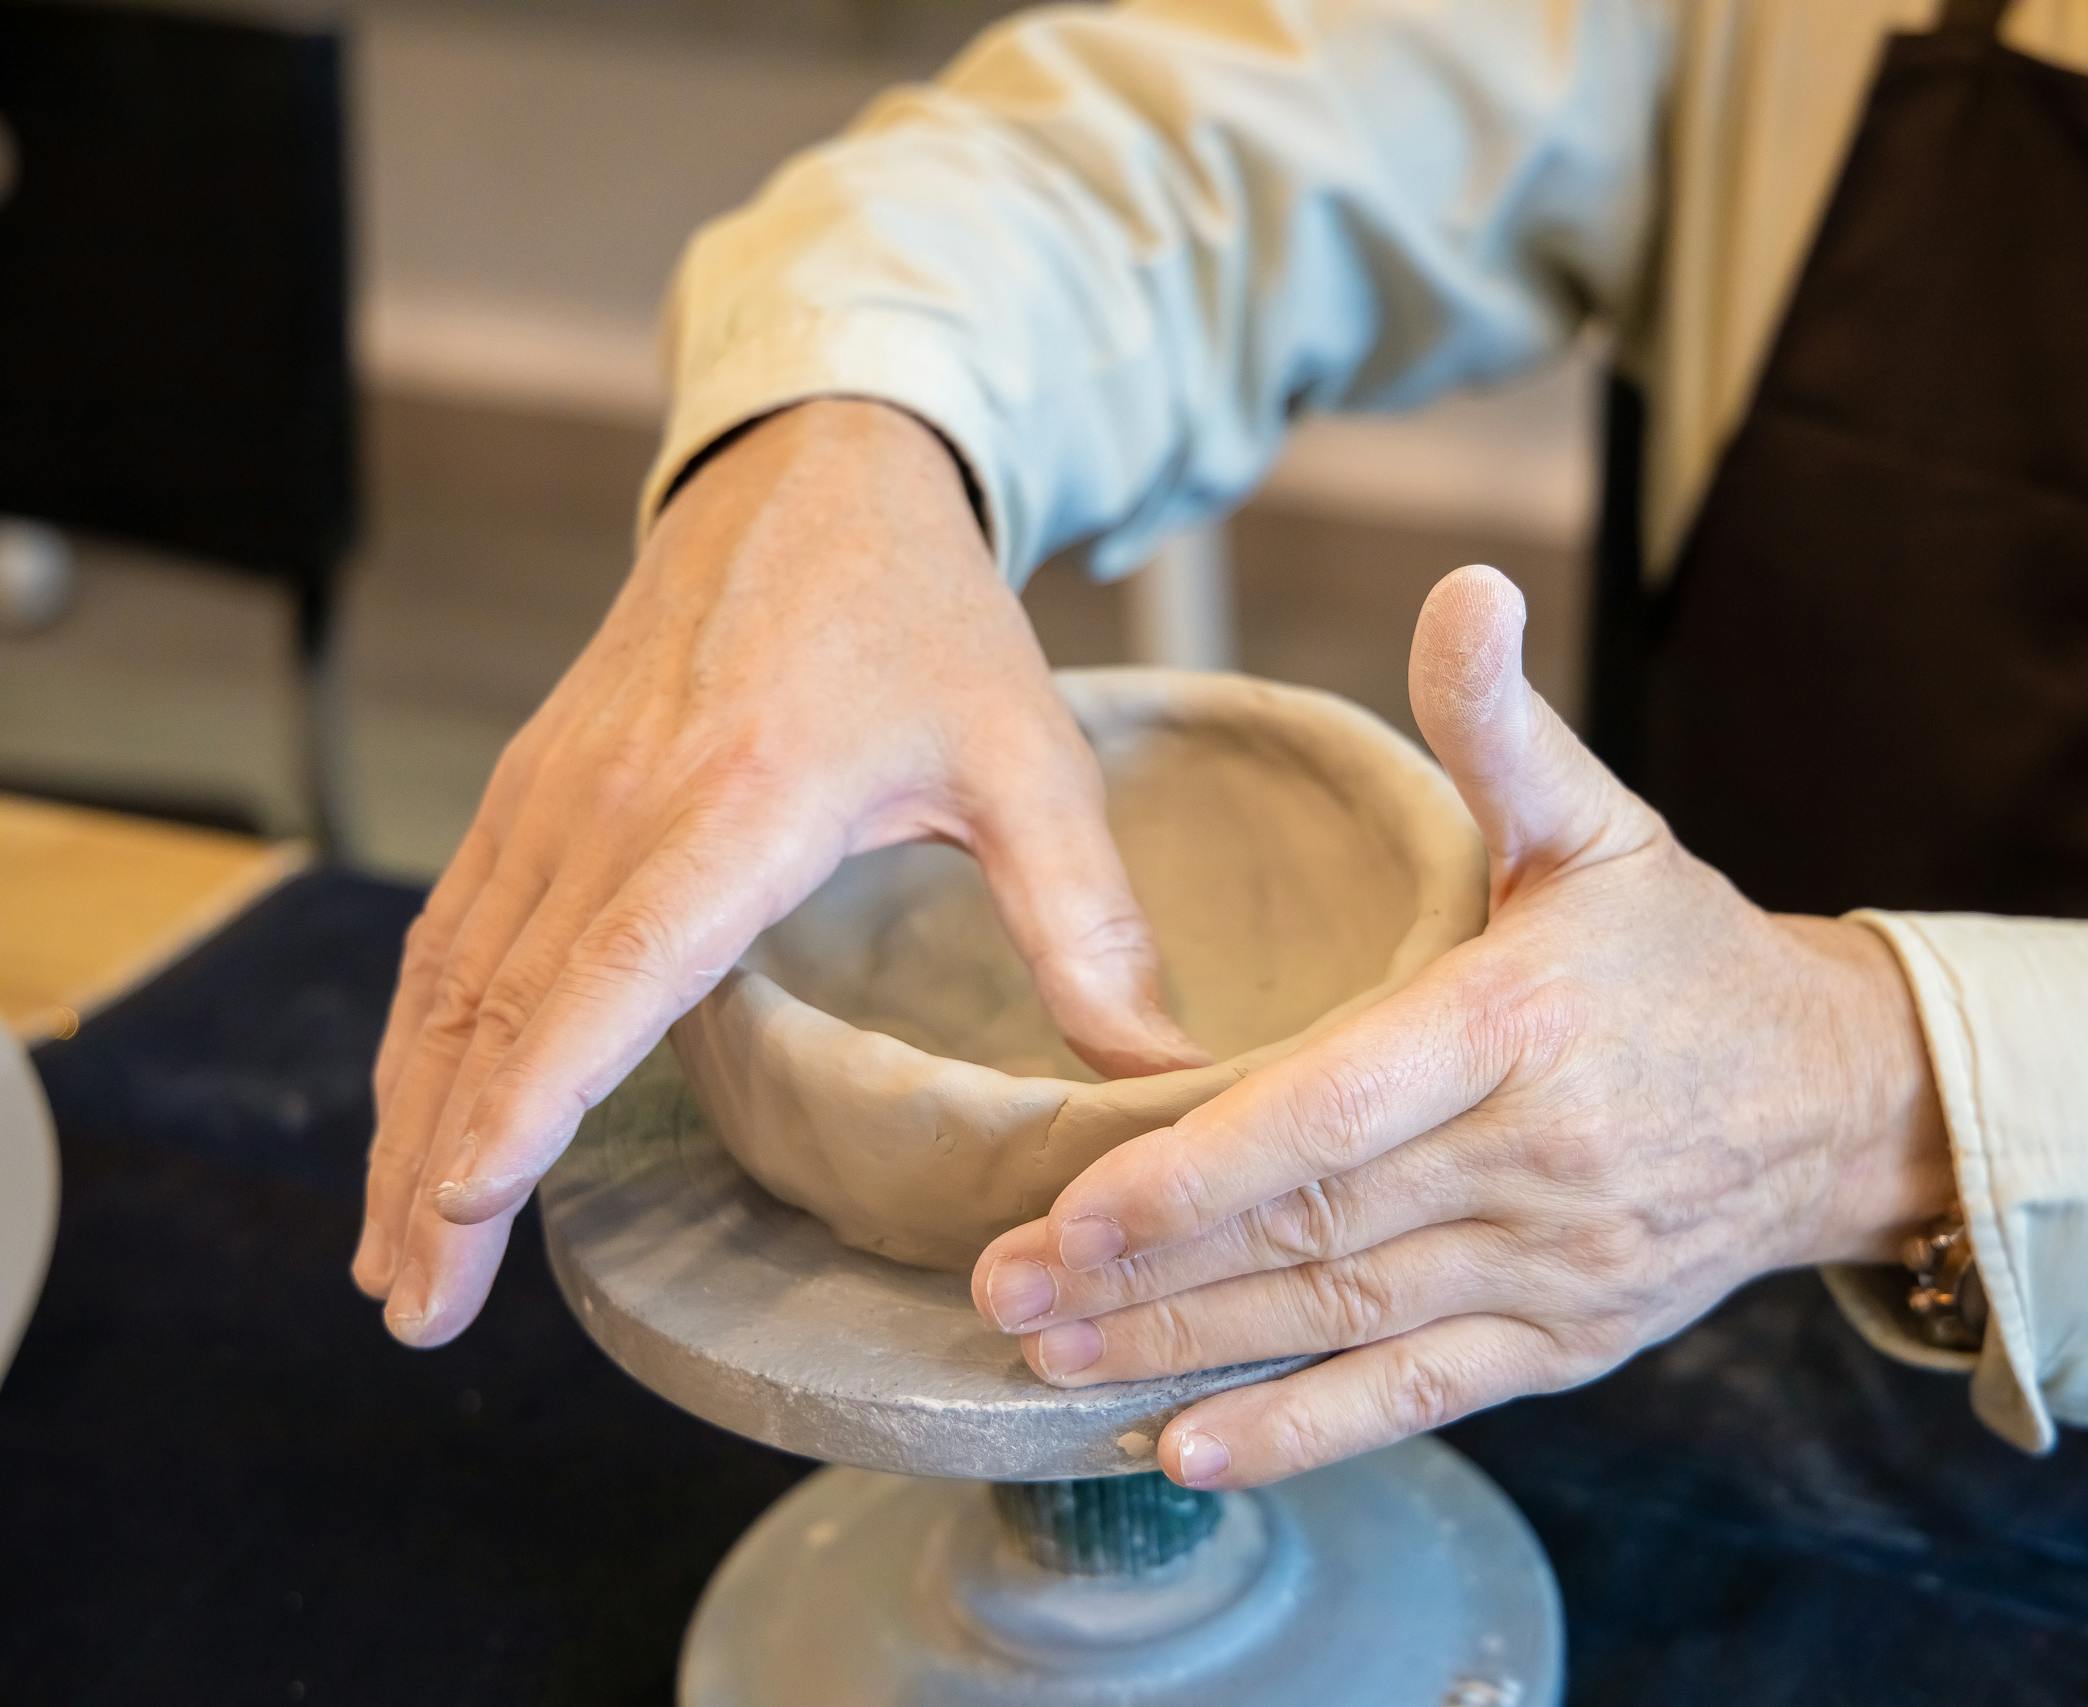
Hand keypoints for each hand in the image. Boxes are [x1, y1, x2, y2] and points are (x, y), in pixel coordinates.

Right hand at [356, 400, 1206, 1346]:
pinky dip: (422, 1036)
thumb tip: (1164, 1079)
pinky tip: (412, 1118)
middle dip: (437, 1166)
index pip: (608, 968)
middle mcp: (619, 797)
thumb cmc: (927, 617)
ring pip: (452, 976)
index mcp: (741, 798)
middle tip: (411, 1310)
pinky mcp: (534, 783)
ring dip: (406, 1117)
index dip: (529, 1093)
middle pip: (500, 1004)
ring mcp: (557, 787)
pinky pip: (452, 926)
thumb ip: (1088, 924)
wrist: (816, 469)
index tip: (462, 1203)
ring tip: (390, 1261)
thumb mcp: (1030, 760)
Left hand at [970, 565, 1951, 1487]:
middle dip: (1146, 1272)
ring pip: (1345, 1320)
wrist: (1833, 1098)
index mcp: (1520, 1024)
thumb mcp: (1598, 822)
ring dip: (1189, 1349)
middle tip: (996, 1292)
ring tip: (1048, 1360)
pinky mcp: (1563, 1342)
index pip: (1342, 1110)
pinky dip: (1303, 1430)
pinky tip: (1188, 1449)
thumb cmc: (1679, 953)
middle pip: (1316, 1230)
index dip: (1202, 1168)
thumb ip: (1500, 724)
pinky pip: (1421, 1397)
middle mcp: (1536, 1161)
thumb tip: (1465, 587)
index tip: (1070, 1208)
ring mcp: (1553, 1267)